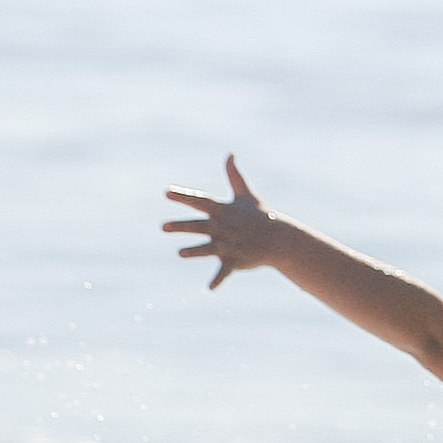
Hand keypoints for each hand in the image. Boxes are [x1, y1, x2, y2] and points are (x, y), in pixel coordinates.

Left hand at [161, 155, 286, 289]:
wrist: (278, 237)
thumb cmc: (259, 215)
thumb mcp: (245, 193)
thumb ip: (234, 175)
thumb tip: (230, 153)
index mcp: (221, 211)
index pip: (198, 201)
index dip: (182, 196)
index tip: (166, 193)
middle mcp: (222, 227)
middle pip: (198, 226)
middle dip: (181, 226)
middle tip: (163, 227)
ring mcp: (228, 244)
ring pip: (208, 248)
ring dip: (195, 251)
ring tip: (181, 253)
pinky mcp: (234, 260)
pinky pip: (224, 271)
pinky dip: (218, 280)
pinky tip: (210, 288)